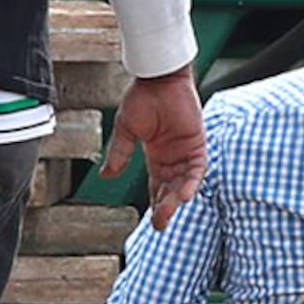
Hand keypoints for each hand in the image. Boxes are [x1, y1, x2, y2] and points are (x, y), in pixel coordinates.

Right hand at [103, 68, 205, 228]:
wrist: (158, 79)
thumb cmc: (143, 98)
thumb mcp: (126, 131)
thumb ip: (119, 154)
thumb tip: (105, 176)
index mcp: (156, 156)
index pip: (157, 186)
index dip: (155, 203)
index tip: (152, 223)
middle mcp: (173, 157)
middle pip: (171, 189)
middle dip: (165, 207)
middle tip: (159, 225)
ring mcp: (186, 151)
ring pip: (184, 182)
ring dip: (177, 199)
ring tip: (168, 213)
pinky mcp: (198, 143)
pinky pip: (198, 168)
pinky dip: (192, 182)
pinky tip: (185, 195)